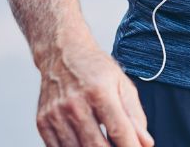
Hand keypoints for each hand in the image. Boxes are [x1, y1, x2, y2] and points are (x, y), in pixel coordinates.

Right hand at [35, 34, 153, 146]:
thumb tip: (146, 143)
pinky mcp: (43, 123)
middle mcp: (76, 103)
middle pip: (96, 146)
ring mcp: (56, 114)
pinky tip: (86, 144)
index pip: (119, 130)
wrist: (63, 53)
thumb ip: (135, 115)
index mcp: (100, 91)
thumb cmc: (96, 68)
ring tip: (105, 146)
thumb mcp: (122, 83)